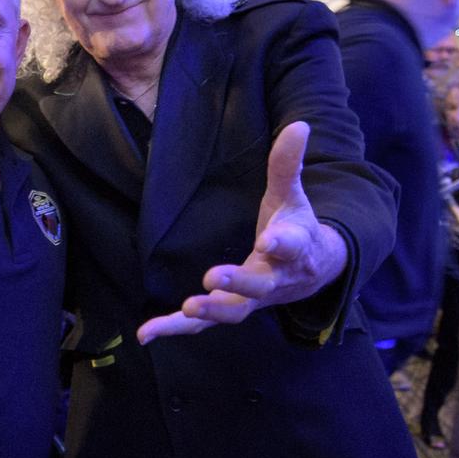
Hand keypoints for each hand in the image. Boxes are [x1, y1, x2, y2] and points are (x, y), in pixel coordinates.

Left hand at [137, 122, 348, 343]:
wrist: (313, 272)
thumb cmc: (297, 227)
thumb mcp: (293, 195)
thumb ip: (288, 164)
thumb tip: (300, 124)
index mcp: (294, 249)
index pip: (291, 246)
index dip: (282, 243)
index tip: (269, 240)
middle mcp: (275, 280)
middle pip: (258, 286)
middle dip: (238, 283)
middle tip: (213, 278)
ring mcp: (252, 300)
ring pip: (233, 312)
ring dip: (210, 312)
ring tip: (187, 308)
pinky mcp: (231, 310)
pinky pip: (201, 326)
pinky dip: (174, 330)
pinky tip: (145, 334)